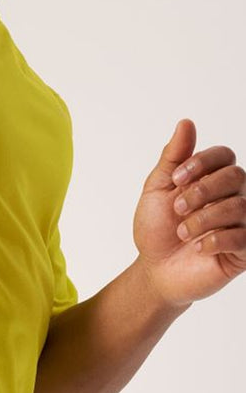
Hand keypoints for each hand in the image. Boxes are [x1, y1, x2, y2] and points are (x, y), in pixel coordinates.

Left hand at [133, 118, 245, 307]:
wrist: (155, 270)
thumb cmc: (157, 229)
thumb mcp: (158, 190)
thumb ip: (173, 158)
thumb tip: (186, 122)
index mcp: (213, 179)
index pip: (224, 155)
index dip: (202, 163)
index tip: (176, 180)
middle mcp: (232, 197)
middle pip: (236, 176)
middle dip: (201, 191)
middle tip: (177, 209)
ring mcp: (242, 223)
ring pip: (238, 206)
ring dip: (202, 219)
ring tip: (182, 233)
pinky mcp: (244, 250)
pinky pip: (243, 236)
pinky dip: (215, 240)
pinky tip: (198, 247)